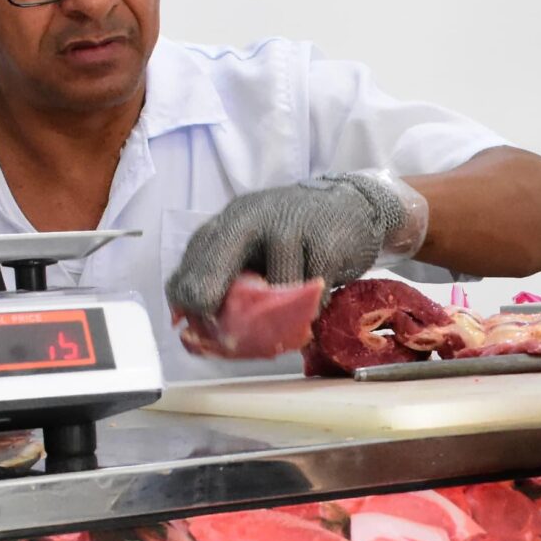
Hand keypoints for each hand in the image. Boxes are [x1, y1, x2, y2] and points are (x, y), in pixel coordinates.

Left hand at [164, 170, 427, 318]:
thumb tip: (186, 321)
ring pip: (269, 293)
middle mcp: (249, 219)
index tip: (201, 327)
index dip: (189, 306)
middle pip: (212, 274)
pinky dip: (312, 308)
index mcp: (226, 223)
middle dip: (214, 311)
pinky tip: (314, 300)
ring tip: (290, 312)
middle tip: (228, 335)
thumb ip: (223, 274)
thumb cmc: (295, 234)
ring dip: (280, 314)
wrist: (353, 206)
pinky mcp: (324, 243)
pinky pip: (309, 296)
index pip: (190, 269)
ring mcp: (288, 227)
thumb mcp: (253, 245)